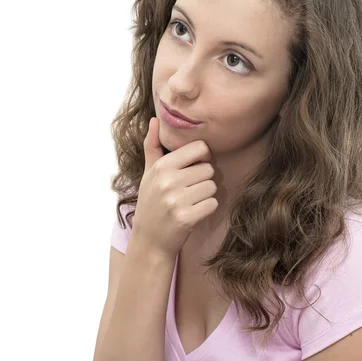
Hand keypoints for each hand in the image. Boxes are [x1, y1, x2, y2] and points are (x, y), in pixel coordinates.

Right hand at [132, 117, 217, 259]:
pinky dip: (207, 209)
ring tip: (189, 203)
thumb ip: (152, 146)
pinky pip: (213, 204)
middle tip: (188, 192)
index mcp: (161, 166)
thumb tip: (155, 120)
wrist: (149, 240)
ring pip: (212, 187)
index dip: (201, 159)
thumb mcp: (148, 173)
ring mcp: (176, 200)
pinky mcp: (186, 217)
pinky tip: (193, 213)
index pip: (199, 148)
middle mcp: (167, 181)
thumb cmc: (151, 203)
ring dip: (205, 196)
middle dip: (203, 180)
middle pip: (208, 169)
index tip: (192, 170)